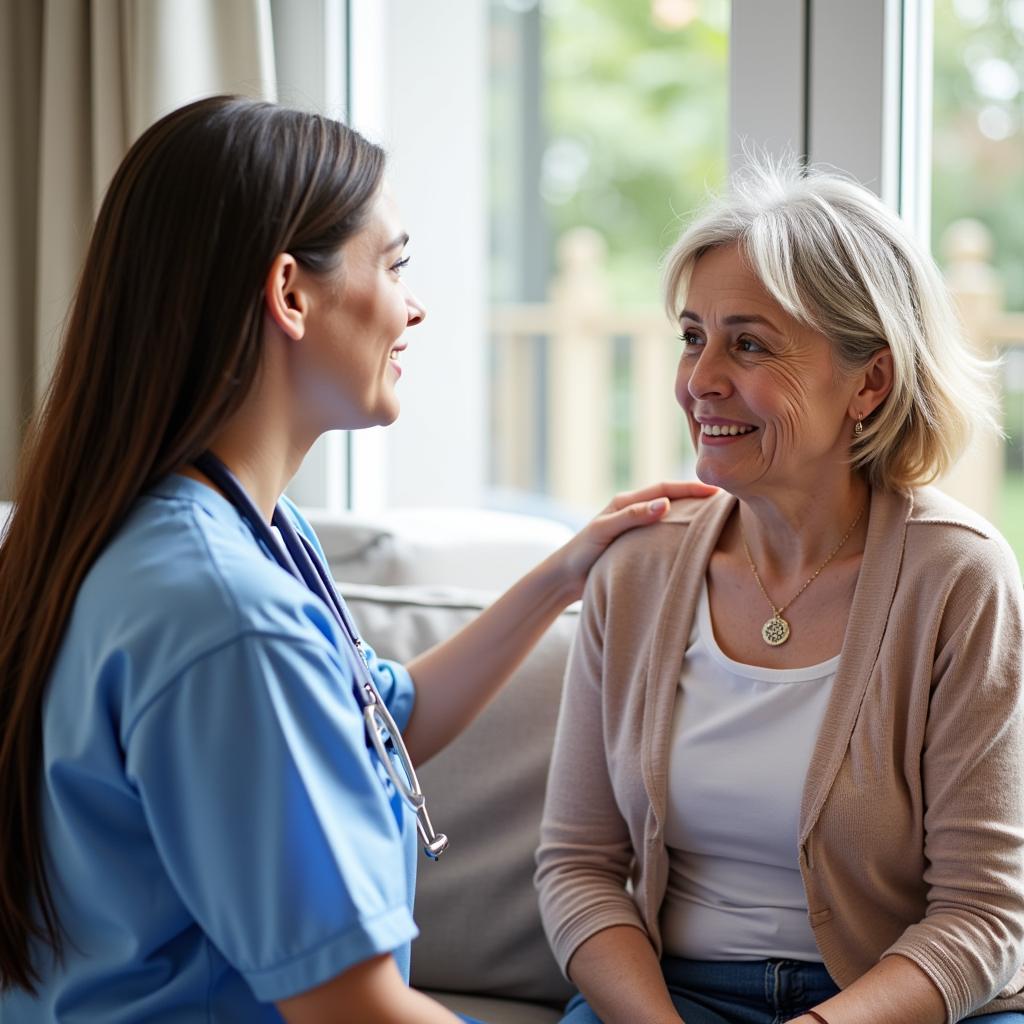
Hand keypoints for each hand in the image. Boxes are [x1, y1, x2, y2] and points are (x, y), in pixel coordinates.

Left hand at [554, 480, 717, 598]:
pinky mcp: (635, 545)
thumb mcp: (604, 531)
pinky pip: (662, 535)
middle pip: (670, 499)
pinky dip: (678, 534)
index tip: (715, 492)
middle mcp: (631, 512)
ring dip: (689, 515)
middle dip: (695, 498)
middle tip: (724, 502)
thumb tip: (664, 504)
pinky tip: (693, 543)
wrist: (565, 579)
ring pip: (668, 517)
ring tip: (715, 519)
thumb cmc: (580, 553)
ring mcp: (634, 528)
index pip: (664, 489)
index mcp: (625, 502)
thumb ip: (632, 517)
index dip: (690, 489)